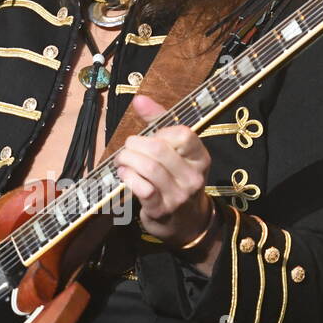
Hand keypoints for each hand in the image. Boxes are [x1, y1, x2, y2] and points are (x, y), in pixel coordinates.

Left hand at [114, 93, 213, 247]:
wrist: (189, 223)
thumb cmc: (177, 180)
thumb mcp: (177, 153)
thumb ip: (159, 123)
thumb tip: (139, 99)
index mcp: (200, 158)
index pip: (184, 134)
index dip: (161, 131)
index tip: (151, 136)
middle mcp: (193, 176)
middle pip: (159, 149)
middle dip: (135, 144)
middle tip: (127, 147)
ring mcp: (178, 195)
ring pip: (149, 168)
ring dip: (128, 160)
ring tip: (122, 160)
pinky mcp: (162, 210)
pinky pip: (142, 188)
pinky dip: (128, 177)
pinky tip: (124, 174)